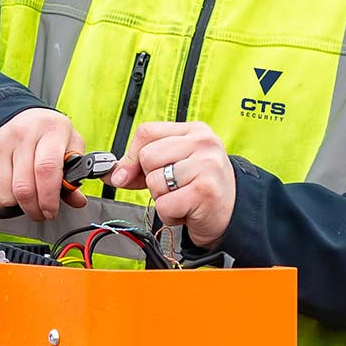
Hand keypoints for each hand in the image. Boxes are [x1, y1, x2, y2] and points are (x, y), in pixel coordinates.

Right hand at [0, 108, 85, 220]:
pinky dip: (0, 201)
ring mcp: (2, 143)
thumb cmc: (50, 133)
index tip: (51, 211)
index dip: (49, 197)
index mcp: (50, 130)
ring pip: (5, 192)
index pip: (46, 168)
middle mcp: (24, 134)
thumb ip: (75, 173)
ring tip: (28, 201)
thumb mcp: (72, 144)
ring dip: (17, 206)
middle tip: (41, 213)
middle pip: (23, 186)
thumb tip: (77, 200)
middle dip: (34, 209)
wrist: (25, 116)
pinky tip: (12, 194)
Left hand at [108, 121, 236, 247]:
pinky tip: (188, 210)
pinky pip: (164, 205)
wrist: (234, 214)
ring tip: (183, 197)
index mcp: (194, 131)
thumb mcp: (175, 165)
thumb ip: (142, 165)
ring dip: (162, 199)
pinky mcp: (204, 191)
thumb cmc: (202, 187)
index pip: (146, 132)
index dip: (131, 156)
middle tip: (174, 187)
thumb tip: (112, 173)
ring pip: (153, 181)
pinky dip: (170, 214)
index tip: (128, 173)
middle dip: (151, 179)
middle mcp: (203, 143)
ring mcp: (206, 165)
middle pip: (147, 156)